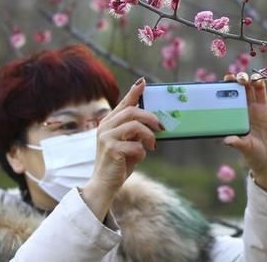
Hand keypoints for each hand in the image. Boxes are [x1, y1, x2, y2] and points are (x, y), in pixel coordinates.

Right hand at [82, 77, 161, 219]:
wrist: (105, 184)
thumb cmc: (119, 163)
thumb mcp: (129, 143)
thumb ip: (135, 131)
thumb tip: (153, 121)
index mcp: (109, 122)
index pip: (123, 103)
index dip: (134, 92)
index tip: (143, 82)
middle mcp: (105, 126)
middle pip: (132, 112)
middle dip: (151, 117)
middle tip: (162, 127)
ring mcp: (106, 137)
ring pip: (135, 126)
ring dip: (149, 136)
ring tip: (152, 146)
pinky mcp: (111, 149)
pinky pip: (135, 145)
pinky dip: (142, 152)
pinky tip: (138, 158)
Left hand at [223, 72, 266, 193]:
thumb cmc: (252, 154)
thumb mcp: (244, 148)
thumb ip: (237, 142)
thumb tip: (226, 140)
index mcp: (240, 113)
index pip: (234, 94)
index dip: (231, 84)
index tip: (228, 77)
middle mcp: (252, 108)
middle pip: (247, 88)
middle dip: (244, 79)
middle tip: (242, 78)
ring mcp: (265, 109)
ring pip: (262, 89)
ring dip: (259, 81)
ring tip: (257, 80)